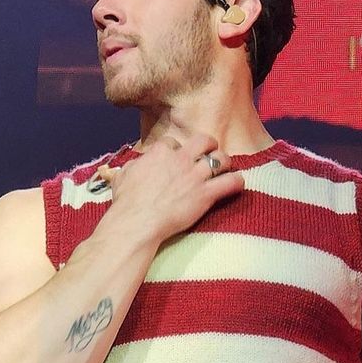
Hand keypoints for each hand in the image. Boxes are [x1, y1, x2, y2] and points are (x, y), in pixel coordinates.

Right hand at [101, 131, 244, 242]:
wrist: (136, 222)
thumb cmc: (127, 202)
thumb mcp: (123, 175)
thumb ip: (134, 165)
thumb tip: (137, 165)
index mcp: (160, 152)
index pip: (174, 142)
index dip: (177, 150)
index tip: (178, 158)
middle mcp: (180, 159)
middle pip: (204, 140)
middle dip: (209, 145)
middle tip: (210, 153)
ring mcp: (195, 176)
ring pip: (221, 159)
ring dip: (225, 162)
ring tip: (226, 168)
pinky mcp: (205, 195)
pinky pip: (230, 182)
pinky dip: (237, 181)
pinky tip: (237, 184)